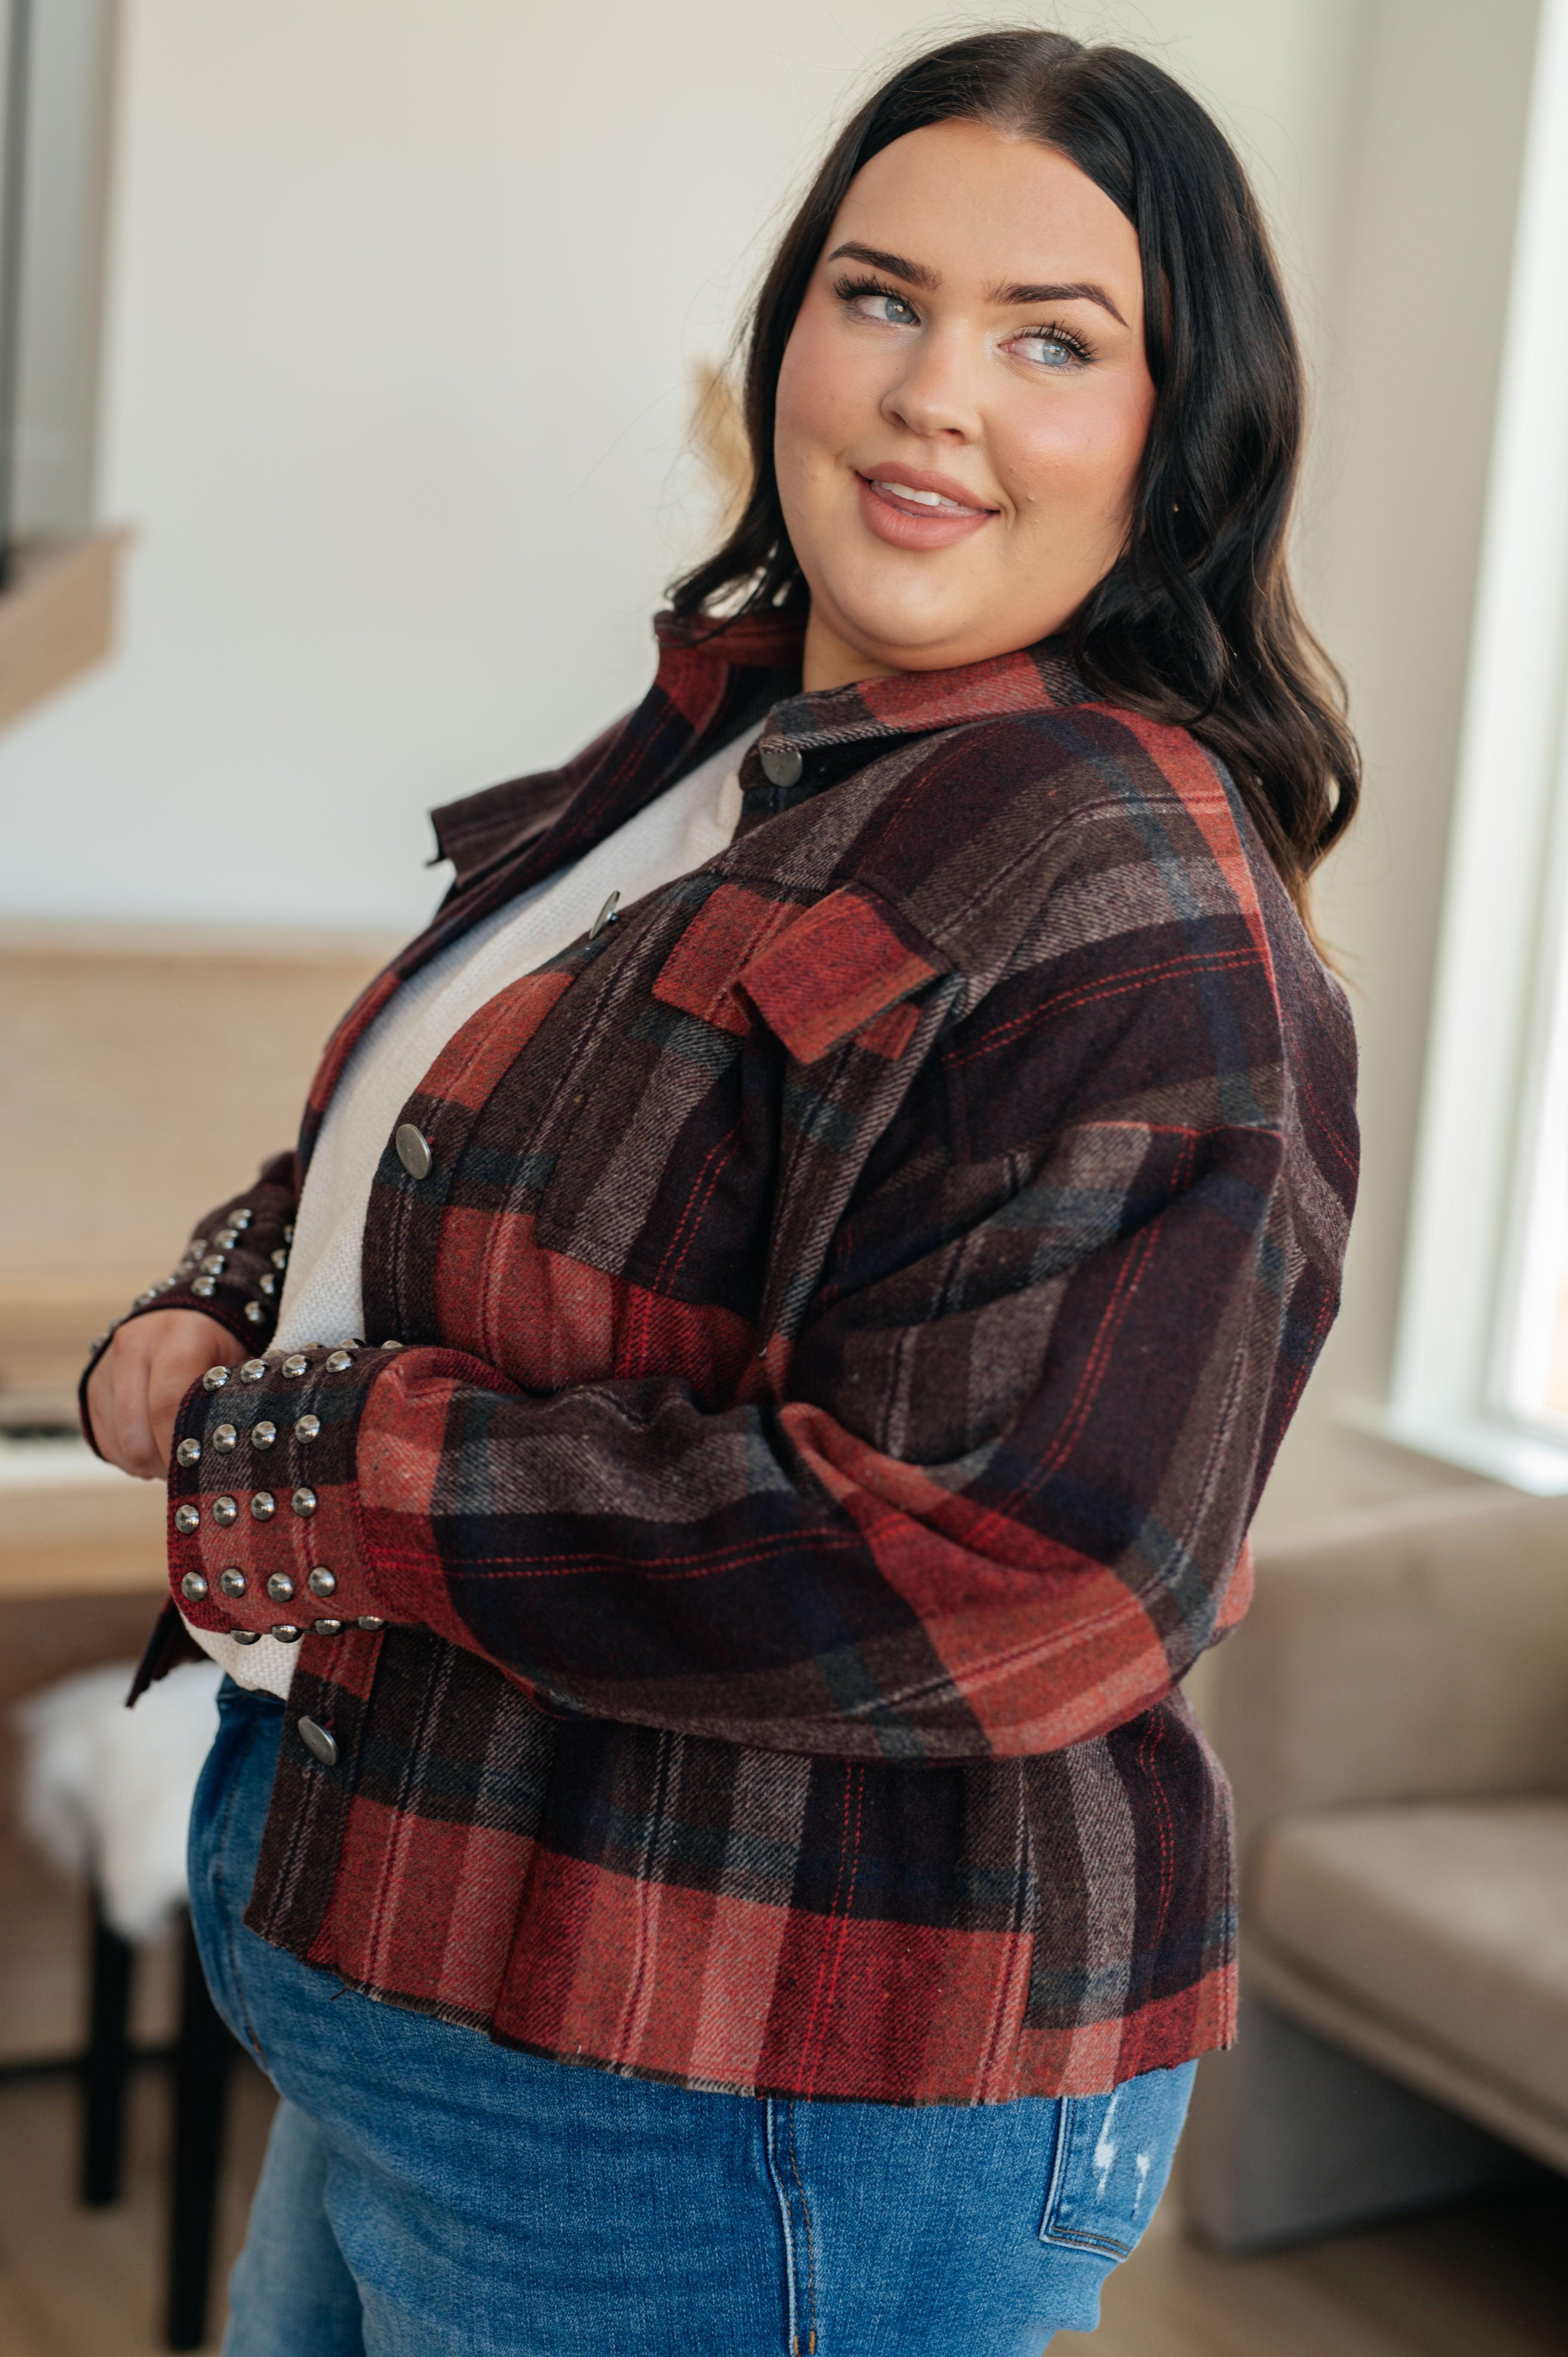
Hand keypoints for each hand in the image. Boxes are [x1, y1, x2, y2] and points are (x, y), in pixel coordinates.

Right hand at [86, 1309, 245, 1478]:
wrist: (181, 1316)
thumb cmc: (221, 1347)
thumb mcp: (239, 1363)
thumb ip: (235, 1402)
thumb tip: (233, 1452)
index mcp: (177, 1335)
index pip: (168, 1405)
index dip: (180, 1448)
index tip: (200, 1475)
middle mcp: (133, 1347)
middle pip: (137, 1436)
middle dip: (166, 1465)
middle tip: (193, 1471)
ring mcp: (105, 1367)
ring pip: (120, 1446)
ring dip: (150, 1464)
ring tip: (178, 1453)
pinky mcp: (90, 1387)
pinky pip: (105, 1444)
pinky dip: (132, 1457)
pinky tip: (157, 1443)